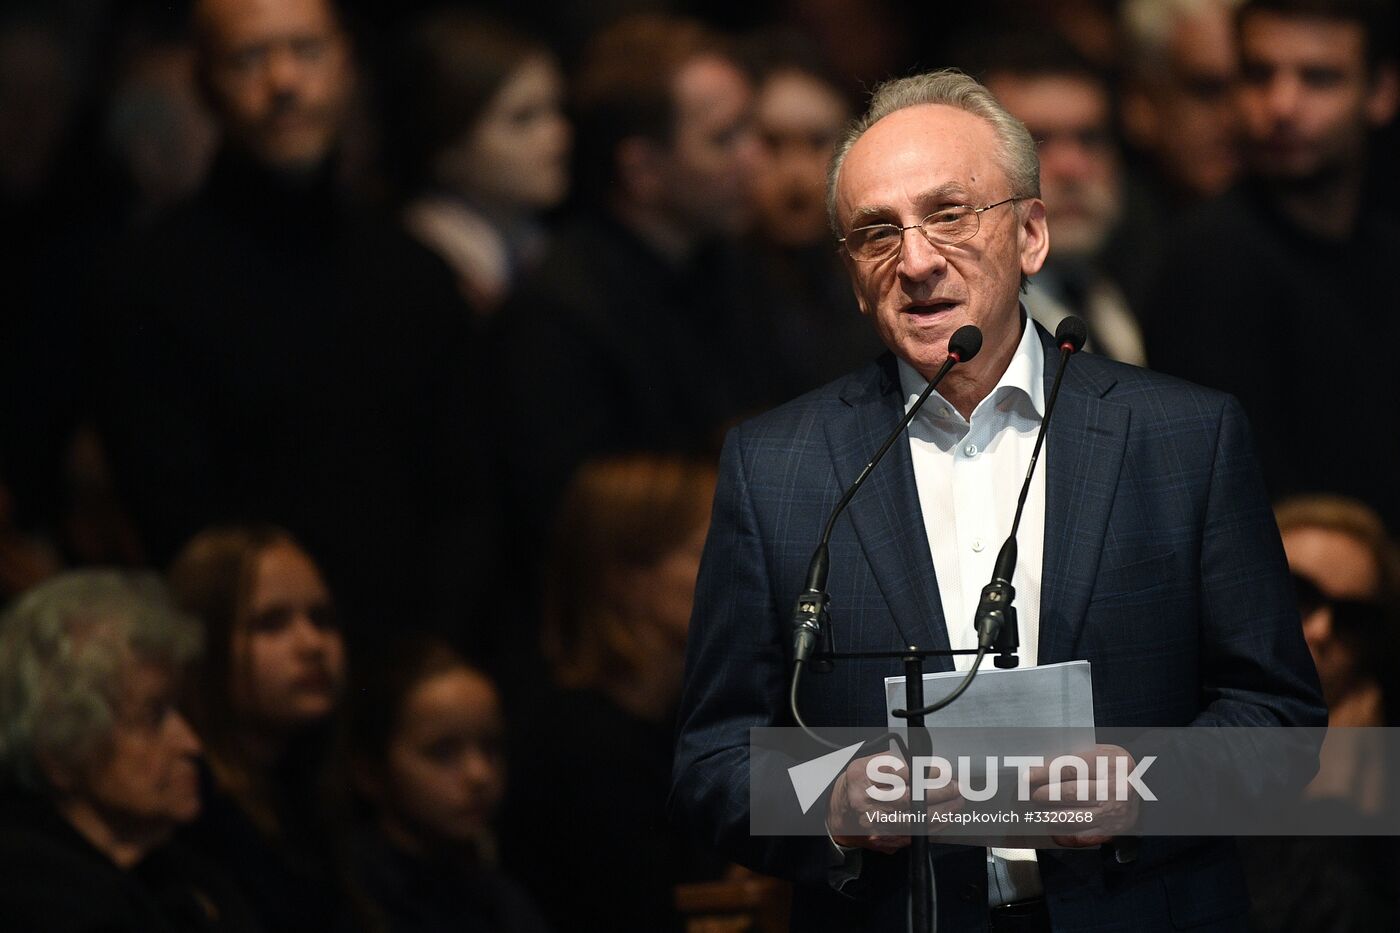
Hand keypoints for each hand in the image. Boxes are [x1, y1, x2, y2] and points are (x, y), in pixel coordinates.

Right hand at [827, 752, 961, 852]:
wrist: (841, 814)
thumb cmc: (859, 785)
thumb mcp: (868, 764)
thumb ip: (895, 762)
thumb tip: (926, 766)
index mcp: (861, 778)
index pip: (899, 774)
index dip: (924, 774)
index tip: (942, 772)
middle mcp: (866, 803)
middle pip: (909, 799)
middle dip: (938, 794)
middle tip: (955, 787)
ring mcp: (875, 825)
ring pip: (915, 821)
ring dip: (942, 812)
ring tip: (956, 802)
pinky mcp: (884, 840)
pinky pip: (915, 835)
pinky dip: (934, 826)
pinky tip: (945, 818)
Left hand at [1027, 743, 1141, 846]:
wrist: (1144, 788)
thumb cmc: (1111, 767)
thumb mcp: (1099, 753)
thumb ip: (1072, 758)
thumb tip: (1037, 767)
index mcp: (1111, 763)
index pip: (1071, 768)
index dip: (1045, 773)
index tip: (1027, 776)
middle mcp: (1115, 789)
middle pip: (1071, 793)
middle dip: (1045, 794)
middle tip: (1032, 794)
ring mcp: (1114, 812)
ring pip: (1073, 817)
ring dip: (1049, 814)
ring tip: (1039, 809)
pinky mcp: (1111, 830)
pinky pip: (1079, 834)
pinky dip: (1060, 830)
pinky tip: (1051, 823)